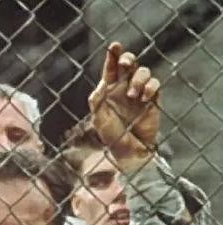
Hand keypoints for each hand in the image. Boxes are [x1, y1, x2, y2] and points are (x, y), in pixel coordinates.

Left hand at [89, 42, 159, 162]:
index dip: (112, 56)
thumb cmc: (111, 135)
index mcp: (109, 90)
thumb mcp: (99, 119)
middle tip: (125, 64)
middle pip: (129, 64)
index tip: (113, 46)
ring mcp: (139, 92)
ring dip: (138, 79)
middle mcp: (124, 87)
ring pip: (143, 72)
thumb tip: (100, 86)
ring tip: (132, 95)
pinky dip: (150, 87)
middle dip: (127, 59)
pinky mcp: (153, 98)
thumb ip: (97, 102)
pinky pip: (155, 84)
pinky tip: (144, 97)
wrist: (130, 150)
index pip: (110, 69)